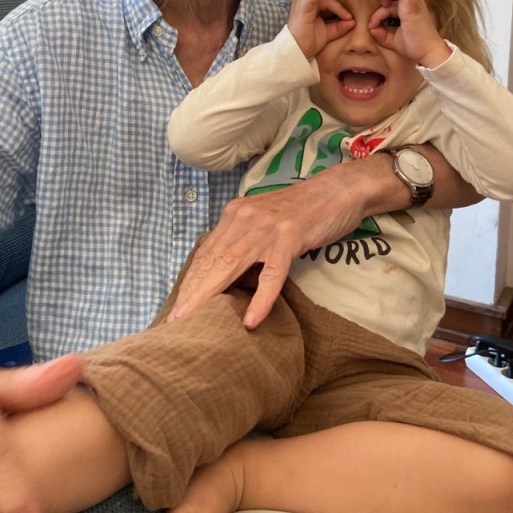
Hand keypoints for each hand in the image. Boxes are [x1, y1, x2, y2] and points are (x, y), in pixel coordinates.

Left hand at [167, 157, 397, 329]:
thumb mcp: (266, 221)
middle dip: (191, 294)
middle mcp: (244, 218)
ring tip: (194, 322)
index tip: (176, 307)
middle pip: (211, 262)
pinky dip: (261, 299)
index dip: (189, 282)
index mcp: (236, 214)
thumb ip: (245, 239)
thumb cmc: (304, 210)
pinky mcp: (288, 237)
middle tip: (174, 322)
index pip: (205, 253)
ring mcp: (265, 227)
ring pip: (230, 266)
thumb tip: (228, 270)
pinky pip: (271, 273)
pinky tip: (251, 320)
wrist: (338, 190)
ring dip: (210, 297)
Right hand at [288, 0, 353, 58]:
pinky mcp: (301, 9)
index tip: (350, 17)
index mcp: (310, 3)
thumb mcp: (329, 32)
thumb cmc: (309, 42)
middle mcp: (304, 0)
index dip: (340, 3)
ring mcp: (301, 3)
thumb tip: (353, 21)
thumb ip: (340, 26)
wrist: (297, 52)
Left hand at [369, 0, 450, 67]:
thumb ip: (381, 33)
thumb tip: (371, 29)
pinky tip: (385, 5)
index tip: (383, 10)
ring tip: (383, 9)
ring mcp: (414, 0)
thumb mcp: (393, 39)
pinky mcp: (413, 4)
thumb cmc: (414, 45)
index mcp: (410, 4)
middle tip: (383, 6)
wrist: (428, 53)